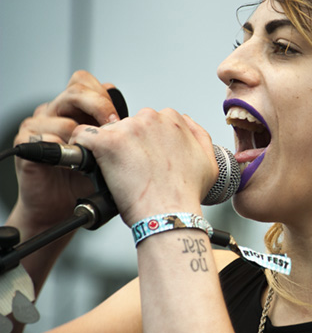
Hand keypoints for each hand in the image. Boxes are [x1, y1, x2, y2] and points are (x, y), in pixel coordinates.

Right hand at [12, 71, 119, 228]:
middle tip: (112, 124)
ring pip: (62, 113)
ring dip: (80, 133)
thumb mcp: (117, 156)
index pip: (94, 86)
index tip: (123, 118)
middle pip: (78, 88)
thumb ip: (129, 135)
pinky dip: (59, 146)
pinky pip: (43, 134)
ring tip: (91, 153)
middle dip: (98, 105)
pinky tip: (71, 161)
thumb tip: (154, 124)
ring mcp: (42, 123)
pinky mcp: (28, 140)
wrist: (63, 210)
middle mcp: (62, 111)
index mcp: (83, 111)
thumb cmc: (91, 184)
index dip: (108, 99)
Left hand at [70, 108, 218, 226]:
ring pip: (106, 132)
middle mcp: (150, 118)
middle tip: (131, 170)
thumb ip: (199, 135)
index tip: (145, 160)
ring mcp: (128, 129)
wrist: (170, 214)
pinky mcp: (106, 142)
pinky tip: (90, 163)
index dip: (145, 142)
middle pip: (127, 125)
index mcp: (172, 120)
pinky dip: (82, 149)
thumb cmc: (186, 195)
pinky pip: (82, 136)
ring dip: (107, 149)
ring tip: (117, 174)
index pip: (149, 122)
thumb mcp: (209, 162)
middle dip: (126, 145)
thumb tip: (186, 122)